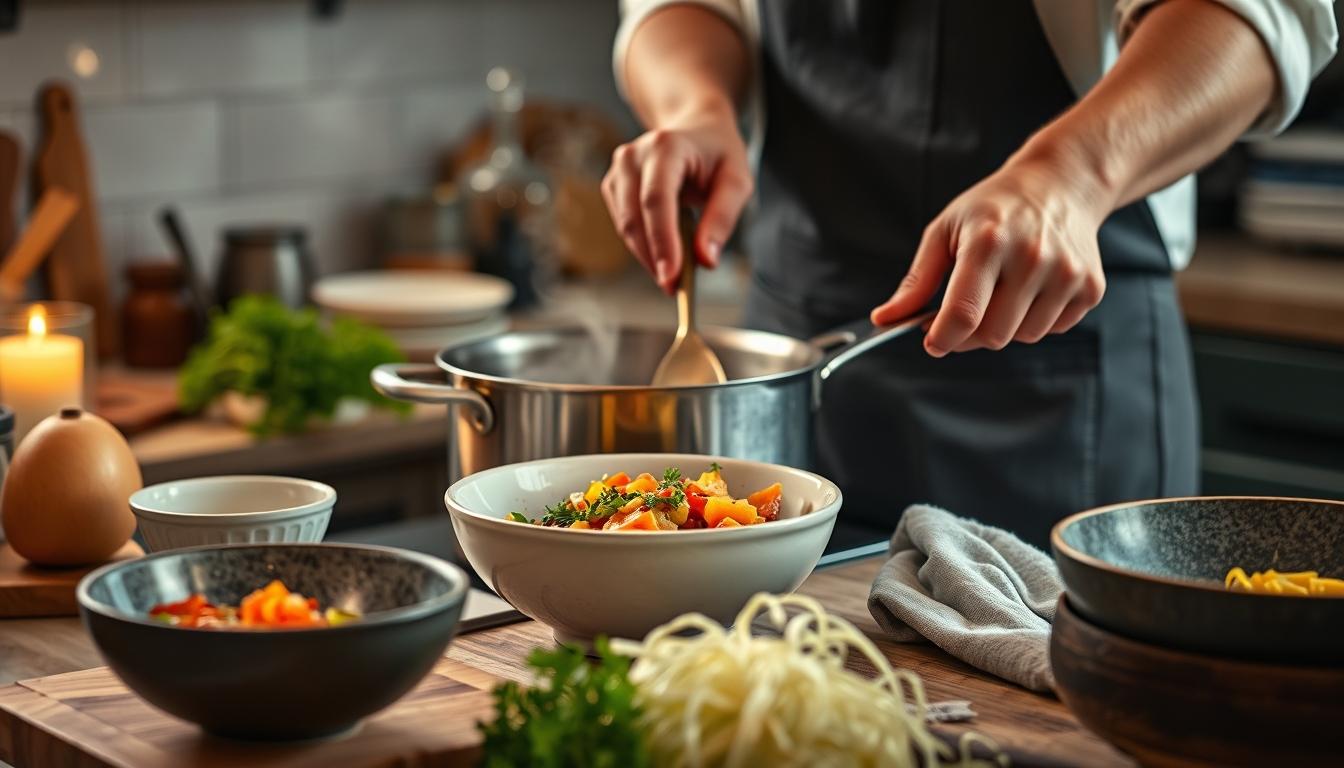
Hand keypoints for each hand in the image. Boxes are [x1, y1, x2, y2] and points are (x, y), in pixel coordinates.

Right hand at [601, 100, 752, 293]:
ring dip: (647, 256)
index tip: (671, 276)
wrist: (697, 129)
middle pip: (635, 217)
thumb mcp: (736, 181)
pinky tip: (663, 256)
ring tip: (673, 277)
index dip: (662, 241)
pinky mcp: (614, 186)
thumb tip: (705, 260)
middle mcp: (634, 155)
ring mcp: (619, 170)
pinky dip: (642, 247)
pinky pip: (624, 226)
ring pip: (626, 226)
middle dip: (654, 257)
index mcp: (666, 146)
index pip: (657, 199)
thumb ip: (722, 218)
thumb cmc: (718, 154)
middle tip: (674, 287)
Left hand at [871, 155, 1110, 355]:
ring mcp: (1067, 273)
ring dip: (1004, 326)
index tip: (932, 341)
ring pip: (1023, 337)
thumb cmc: (994, 209)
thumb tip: (885, 319)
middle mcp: (1032, 257)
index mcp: (988, 242)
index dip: (942, 338)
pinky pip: (1052, 329)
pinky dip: (1034, 319)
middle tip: (963, 312)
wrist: (1061, 185)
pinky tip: (1031, 288)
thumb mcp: (945, 231)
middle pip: (992, 334)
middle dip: (970, 334)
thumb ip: (917, 281)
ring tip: (1002, 290)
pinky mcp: (1090, 287)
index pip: (963, 312)